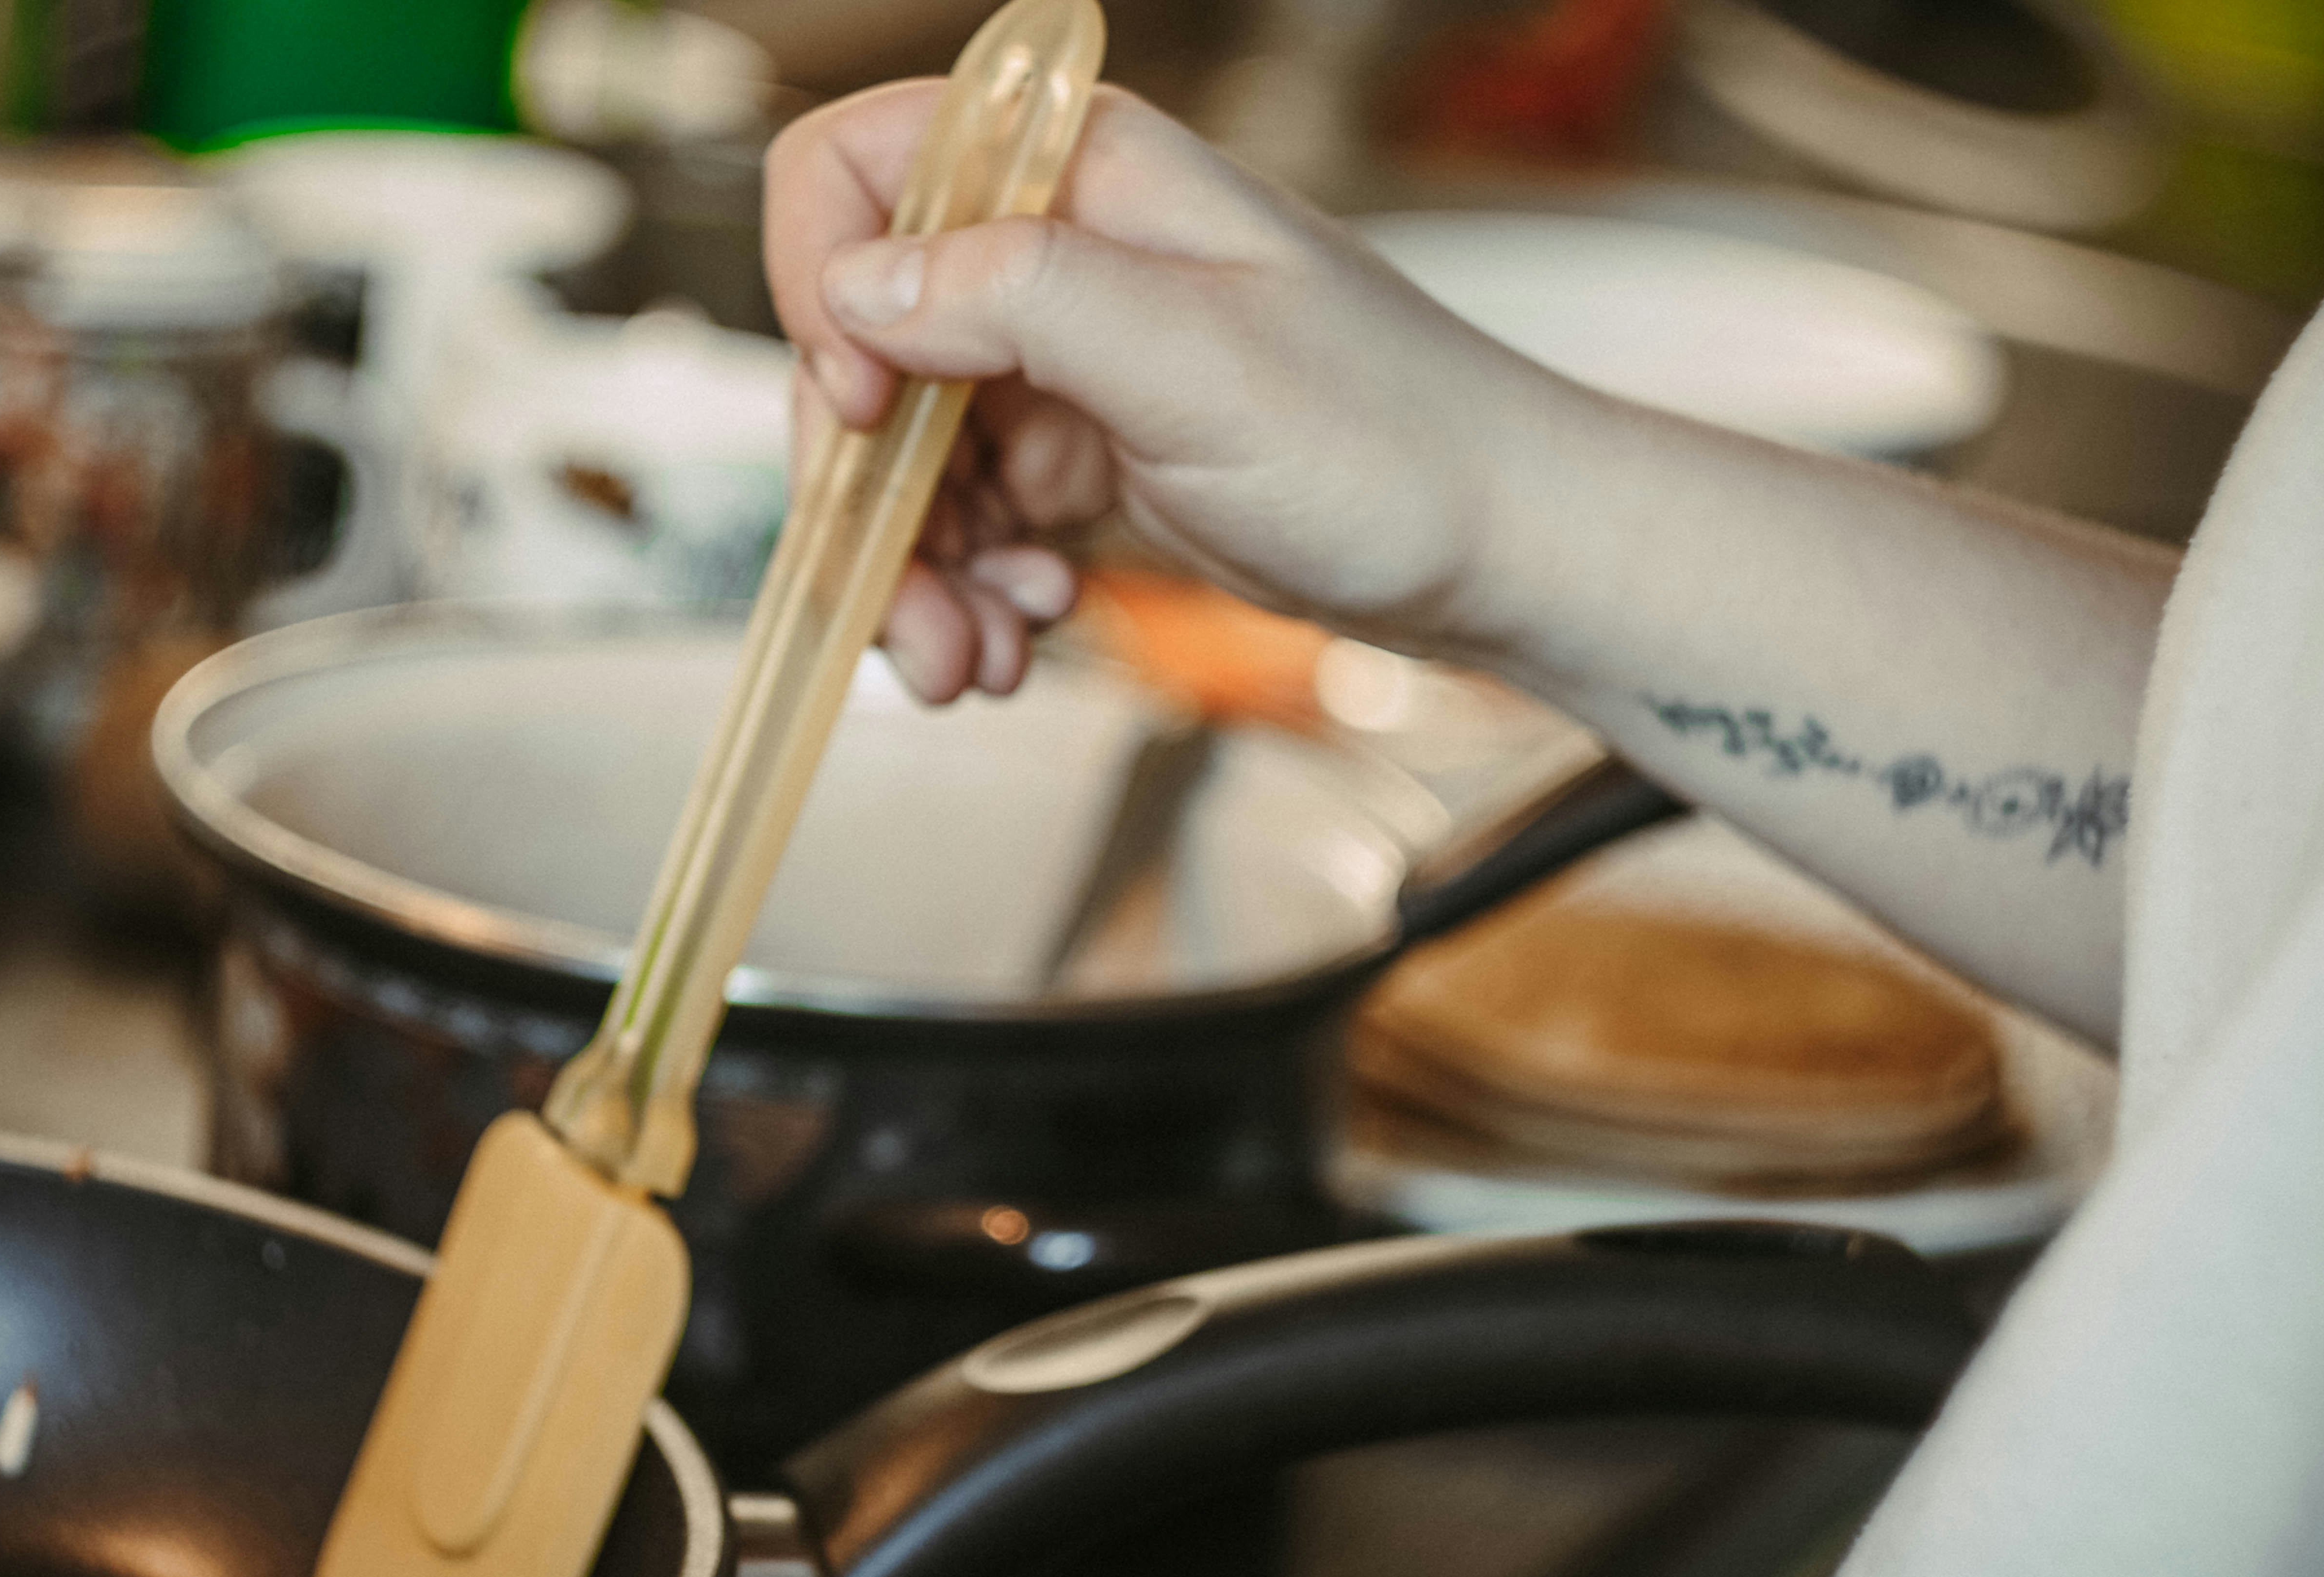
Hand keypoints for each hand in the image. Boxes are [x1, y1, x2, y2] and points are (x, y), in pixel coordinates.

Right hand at [764, 81, 1571, 699]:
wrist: (1498, 553)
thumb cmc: (1391, 440)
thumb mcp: (1196, 357)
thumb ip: (1017, 296)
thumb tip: (857, 288)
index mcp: (1080, 174)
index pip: (863, 170)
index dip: (825, 286)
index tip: (869, 411)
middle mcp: (1056, 254)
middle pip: (859, 342)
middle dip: (865, 490)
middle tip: (910, 614)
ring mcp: (1065, 359)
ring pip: (903, 451)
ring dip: (914, 569)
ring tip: (976, 659)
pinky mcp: (1081, 453)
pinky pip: (966, 515)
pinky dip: (969, 587)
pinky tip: (1022, 633)